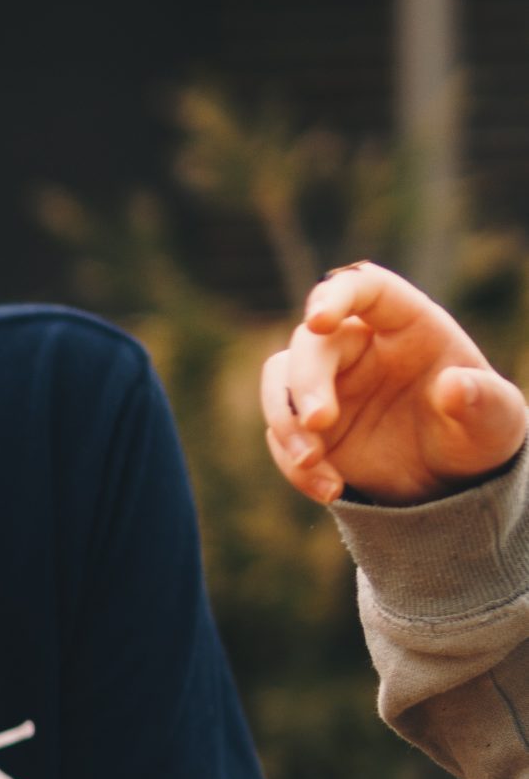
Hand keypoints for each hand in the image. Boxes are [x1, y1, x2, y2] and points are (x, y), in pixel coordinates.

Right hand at [261, 261, 527, 507]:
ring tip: (313, 462)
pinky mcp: (309, 426)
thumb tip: (453, 386)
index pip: (364, 288)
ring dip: (285, 420)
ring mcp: (329, 384)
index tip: (319, 322)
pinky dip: (293, 464)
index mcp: (405, 324)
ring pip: (280, 381)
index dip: (336, 296)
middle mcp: (359, 346)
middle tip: (319, 424)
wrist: (453, 480)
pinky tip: (329, 490)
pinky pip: (281, 435)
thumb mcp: (497, 420)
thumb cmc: (478, 431)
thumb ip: (482, 400)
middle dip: (305, 381)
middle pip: (310, 343)